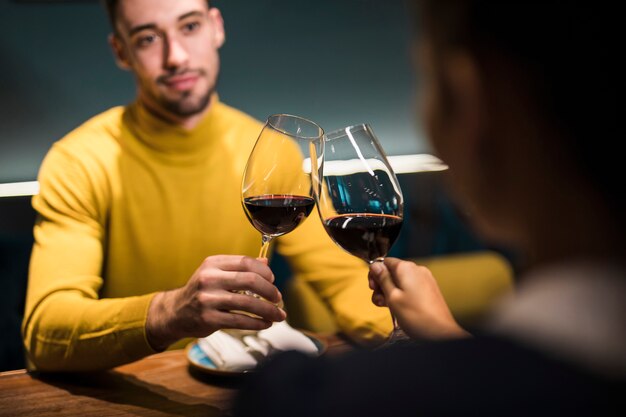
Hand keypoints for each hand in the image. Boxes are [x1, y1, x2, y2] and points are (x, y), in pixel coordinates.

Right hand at [146, 255, 286, 350]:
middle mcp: (209, 279)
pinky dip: (257, 323)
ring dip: (268, 310)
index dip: (265, 271)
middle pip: (250, 280)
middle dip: (270, 291)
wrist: (175, 313)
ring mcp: (208, 299)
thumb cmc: (201, 292)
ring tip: (279, 315)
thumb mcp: (216, 273)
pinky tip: (266, 324)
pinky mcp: (209, 319)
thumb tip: (266, 261)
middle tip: (278, 299)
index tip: (273, 280)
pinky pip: (240, 321)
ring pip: (248, 303)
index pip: (246, 262)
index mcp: (213, 263)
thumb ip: (239, 268)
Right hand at [368, 258, 468, 339]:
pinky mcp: (428, 289)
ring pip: (400, 280)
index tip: (372, 287)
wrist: (440, 332)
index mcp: (406, 268)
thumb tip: (375, 265)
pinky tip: (398, 307)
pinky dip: (401, 294)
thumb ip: (383, 279)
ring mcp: (424, 279)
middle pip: (392, 271)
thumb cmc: (416, 316)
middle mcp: (417, 270)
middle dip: (382, 284)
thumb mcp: (392, 297)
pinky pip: (410, 286)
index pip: (385, 261)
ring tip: (386, 306)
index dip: (375, 273)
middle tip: (378, 299)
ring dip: (390, 291)